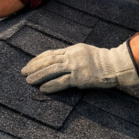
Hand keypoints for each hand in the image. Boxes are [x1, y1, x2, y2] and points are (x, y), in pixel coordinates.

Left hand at [21, 42, 138, 93]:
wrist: (115, 65)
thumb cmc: (101, 60)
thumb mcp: (84, 52)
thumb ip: (71, 55)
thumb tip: (58, 60)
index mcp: (72, 50)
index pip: (51, 53)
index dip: (38, 59)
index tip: (29, 64)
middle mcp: (71, 56)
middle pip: (48, 61)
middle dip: (34, 67)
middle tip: (23, 72)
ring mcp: (75, 66)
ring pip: (52, 70)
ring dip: (39, 76)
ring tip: (28, 81)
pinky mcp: (80, 77)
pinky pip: (62, 82)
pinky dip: (51, 85)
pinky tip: (42, 89)